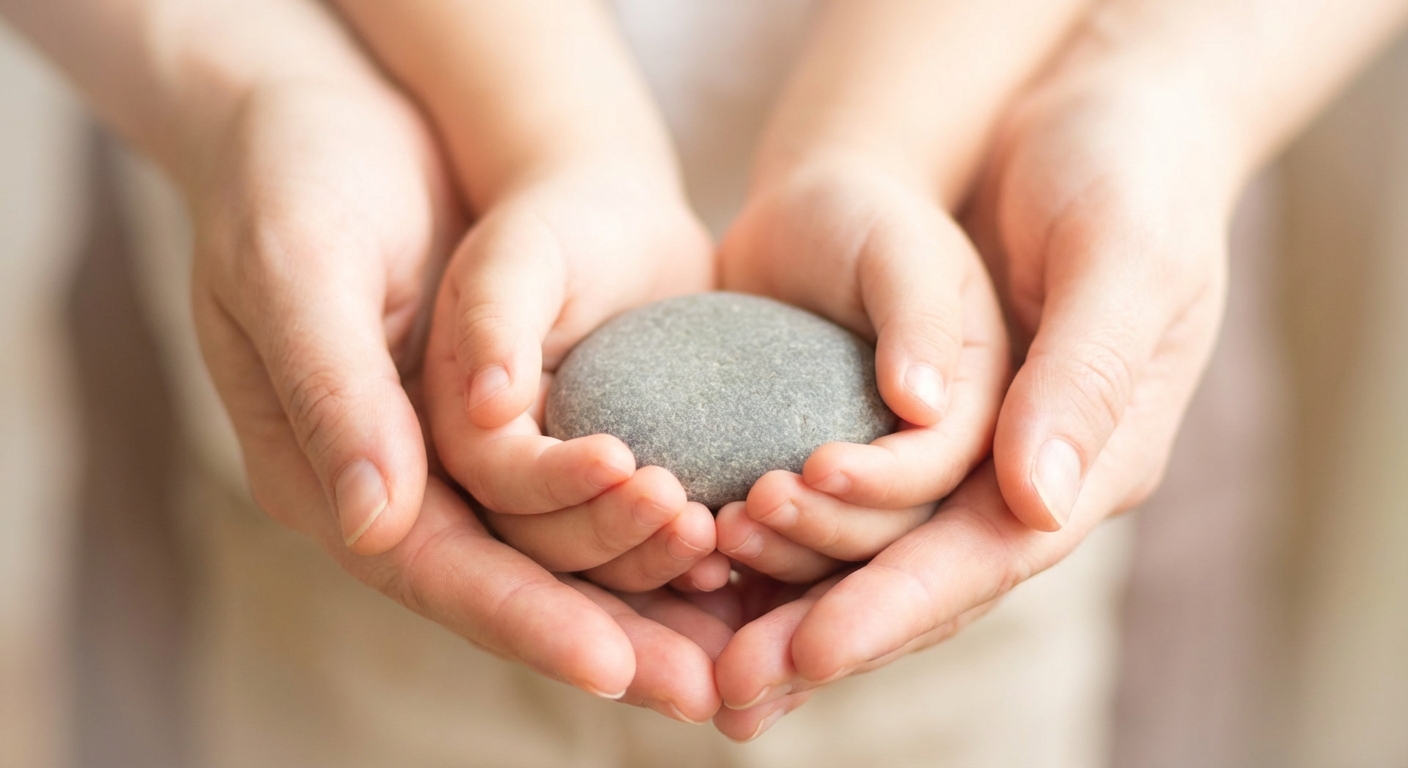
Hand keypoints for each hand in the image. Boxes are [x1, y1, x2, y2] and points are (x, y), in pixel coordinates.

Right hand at [189, 77, 729, 720]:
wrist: (342, 109)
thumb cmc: (297, 175)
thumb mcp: (298, 267)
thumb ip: (332, 392)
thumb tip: (374, 524)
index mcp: (327, 468)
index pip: (436, 569)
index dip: (526, 620)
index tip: (615, 667)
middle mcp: (399, 480)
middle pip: (512, 584)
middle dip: (612, 638)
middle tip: (710, 691)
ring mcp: (459, 452)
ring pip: (562, 550)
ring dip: (648, 593)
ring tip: (738, 632)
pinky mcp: (516, 414)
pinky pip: (587, 492)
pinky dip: (653, 527)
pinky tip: (727, 553)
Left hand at [712, 64, 1234, 739]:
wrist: (1084, 122)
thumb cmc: (1122, 174)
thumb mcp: (1121, 255)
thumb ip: (1086, 375)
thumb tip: (1035, 500)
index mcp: (1094, 458)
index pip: (988, 556)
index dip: (896, 606)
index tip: (807, 649)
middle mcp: (1029, 477)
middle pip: (924, 580)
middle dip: (828, 631)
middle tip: (731, 681)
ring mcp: (973, 455)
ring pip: (878, 553)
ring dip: (793, 591)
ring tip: (705, 630)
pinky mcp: (917, 425)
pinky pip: (852, 501)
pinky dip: (789, 538)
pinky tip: (716, 562)